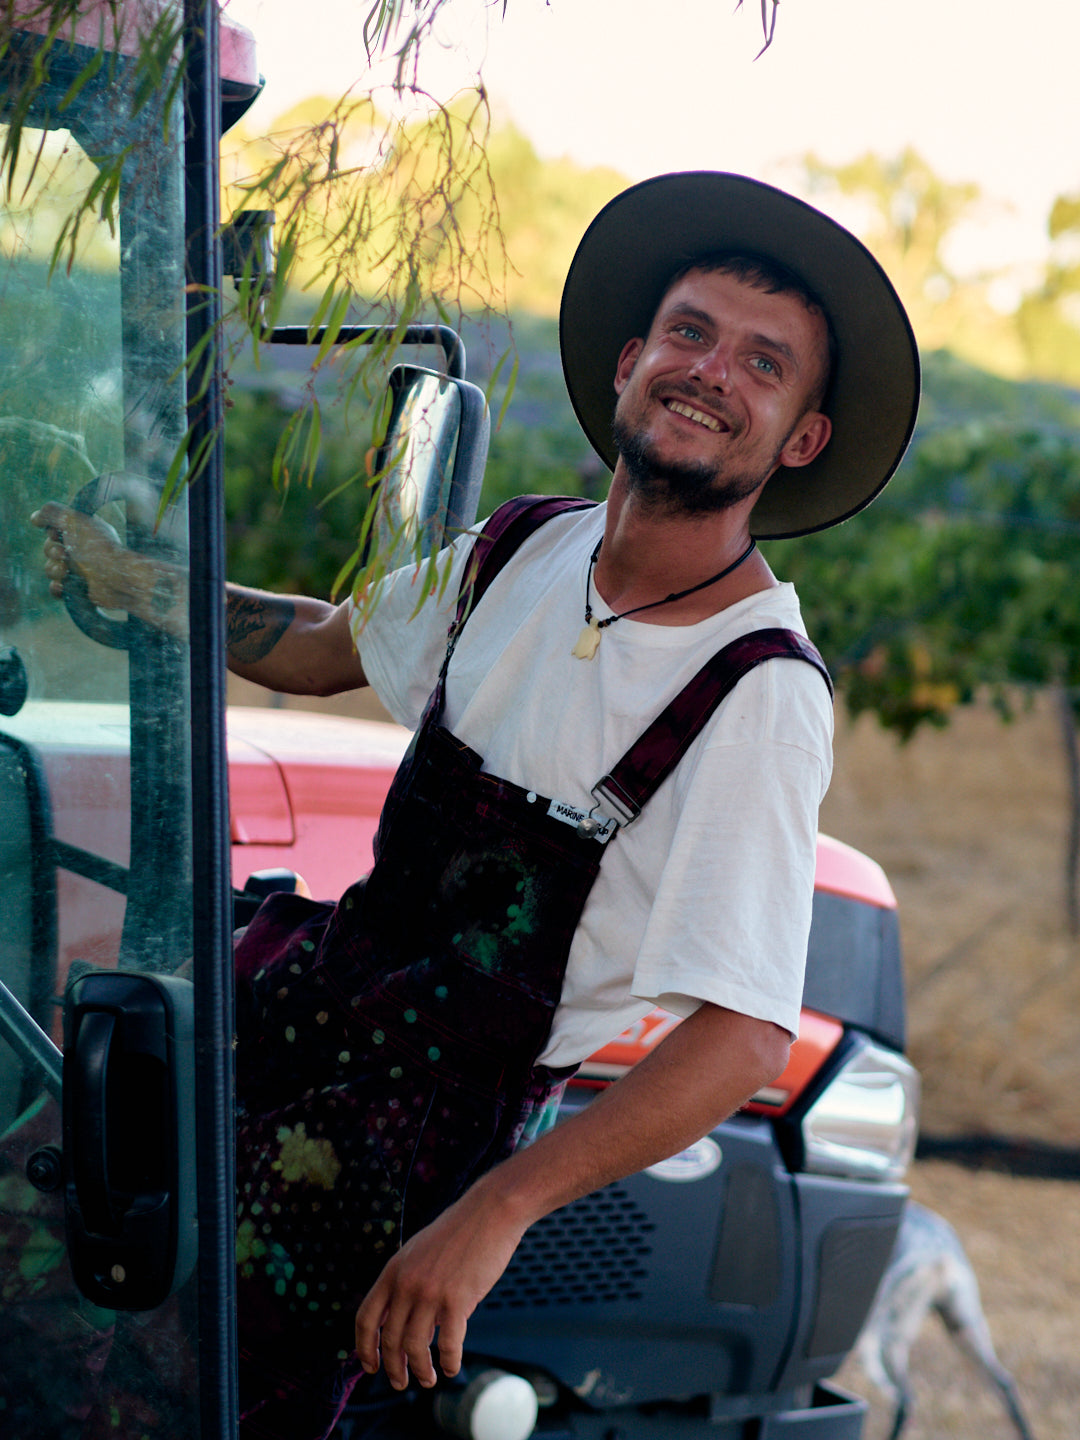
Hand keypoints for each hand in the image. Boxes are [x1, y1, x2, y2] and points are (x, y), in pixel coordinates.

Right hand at [30, 502, 124, 606]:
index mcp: (84, 530)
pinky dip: (57, 588)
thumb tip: (35, 518)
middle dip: (52, 551)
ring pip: (51, 568)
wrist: (118, 580)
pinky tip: (63, 586)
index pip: (55, 528)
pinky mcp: (80, 589)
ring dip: (54, 569)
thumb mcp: (73, 520)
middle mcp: (83, 549)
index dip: (51, 532)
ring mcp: (81, 569)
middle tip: (64, 554)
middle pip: (49, 548)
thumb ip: (51, 512)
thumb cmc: (97, 547)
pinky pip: (57, 588)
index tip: (57, 534)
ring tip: (66, 572)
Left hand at [353, 1177, 526, 1390]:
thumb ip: (407, 1286)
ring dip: (420, 1371)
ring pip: (416, 1347)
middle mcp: (407, 1284)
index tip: (371, 1366)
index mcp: (393, 1271)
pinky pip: (449, 1344)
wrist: (488, 1213)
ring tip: (428, 1379)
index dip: (364, 1348)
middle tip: (400, 1381)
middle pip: (389, 1339)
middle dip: (393, 1367)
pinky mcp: (458, 1300)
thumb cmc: (457, 1233)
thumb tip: (405, 1327)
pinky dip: (449, 1362)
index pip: (365, 1318)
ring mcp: (431, 1293)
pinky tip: (451, 1367)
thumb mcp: (419, 1253)